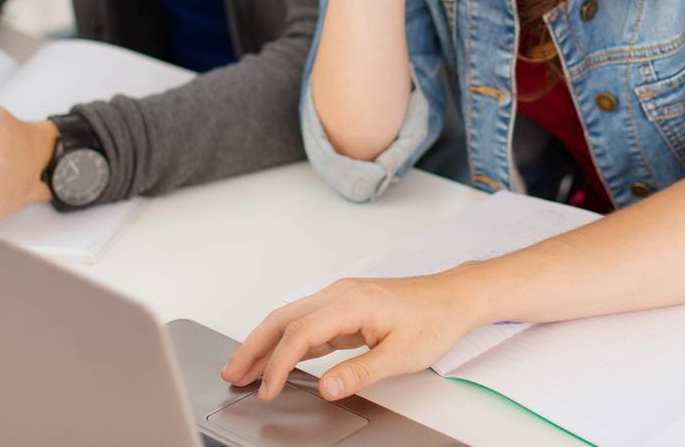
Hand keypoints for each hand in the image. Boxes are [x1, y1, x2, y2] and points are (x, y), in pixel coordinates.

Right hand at [220, 272, 483, 402]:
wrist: (453, 297)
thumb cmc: (432, 319)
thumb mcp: (400, 355)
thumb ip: (360, 372)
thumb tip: (326, 388)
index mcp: (351, 303)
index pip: (300, 333)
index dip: (278, 364)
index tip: (266, 390)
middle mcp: (339, 295)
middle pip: (283, 319)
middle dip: (253, 347)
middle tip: (231, 374)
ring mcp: (340, 299)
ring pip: (290, 319)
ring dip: (264, 343)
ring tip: (242, 369)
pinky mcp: (343, 308)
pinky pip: (306, 323)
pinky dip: (286, 341)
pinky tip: (275, 359)